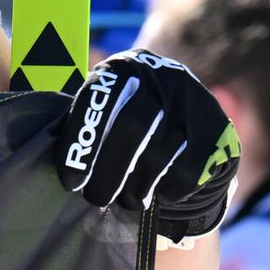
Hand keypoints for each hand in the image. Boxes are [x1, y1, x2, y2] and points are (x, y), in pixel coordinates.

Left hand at [55, 51, 239, 242]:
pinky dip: (169, 189)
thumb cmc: (126, 125)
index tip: (70, 181)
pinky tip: (159, 195)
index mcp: (122, 67)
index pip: (98, 102)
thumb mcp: (103, 112)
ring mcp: (195, 99)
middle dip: (109, 171)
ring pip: (161, 152)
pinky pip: (190, 168)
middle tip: (96, 199)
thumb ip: (81, 126)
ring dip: (138, 186)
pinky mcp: (219, 128)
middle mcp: (162, 75)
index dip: (81, 145)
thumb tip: (51, 160)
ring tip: (127, 202)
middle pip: (132, 126)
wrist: (188, 125)